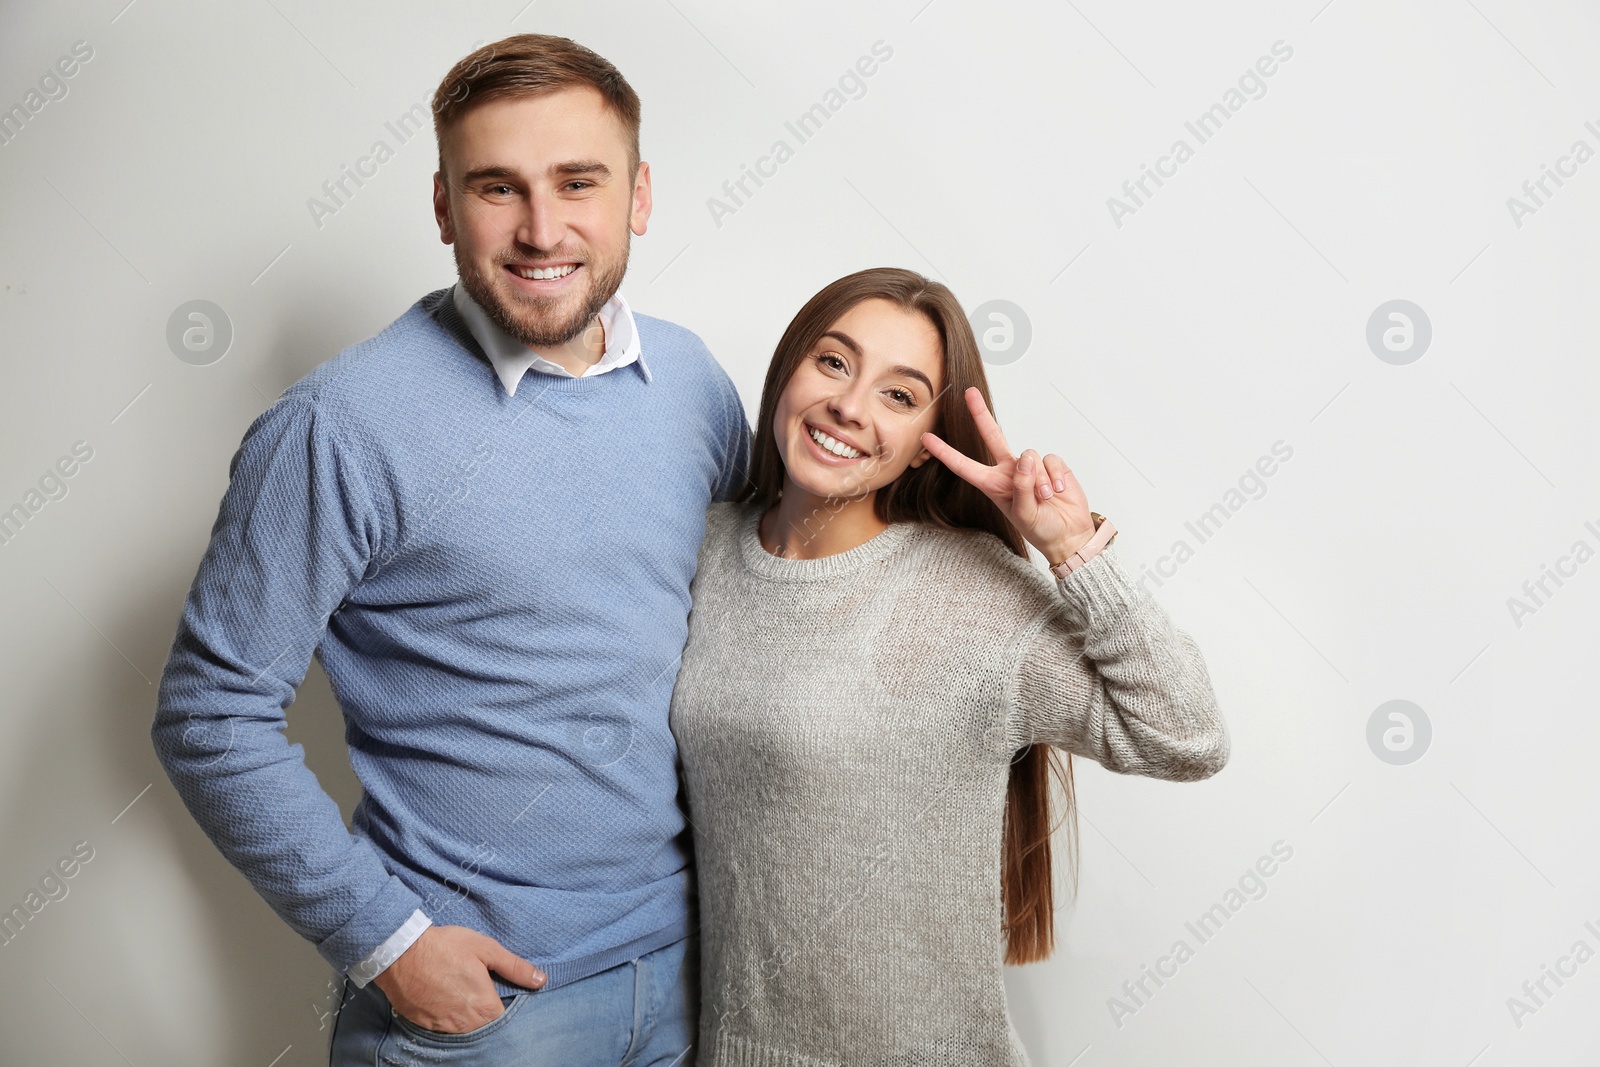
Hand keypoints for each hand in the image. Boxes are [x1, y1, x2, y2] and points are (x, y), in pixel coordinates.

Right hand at [372, 924, 545, 1033]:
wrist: (400, 951)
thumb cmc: (445, 946)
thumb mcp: (485, 949)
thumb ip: (514, 967)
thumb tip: (540, 980)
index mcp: (484, 1006)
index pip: (503, 1017)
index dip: (502, 1003)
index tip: (496, 990)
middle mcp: (465, 1022)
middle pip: (484, 1024)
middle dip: (484, 1009)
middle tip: (475, 987)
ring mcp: (442, 1026)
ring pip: (463, 1028)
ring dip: (465, 1014)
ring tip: (458, 990)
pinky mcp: (424, 1024)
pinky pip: (442, 1026)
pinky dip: (445, 1015)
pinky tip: (442, 996)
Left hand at [921, 387, 1096, 565]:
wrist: (1069, 534)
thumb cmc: (1041, 528)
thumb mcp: (1024, 514)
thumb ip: (1022, 488)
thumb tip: (1025, 460)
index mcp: (993, 485)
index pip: (964, 466)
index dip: (945, 452)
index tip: (927, 437)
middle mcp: (1009, 471)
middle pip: (992, 436)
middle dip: (980, 414)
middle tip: (969, 393)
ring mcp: (1030, 466)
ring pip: (1030, 456)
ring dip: (1039, 480)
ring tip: (1045, 498)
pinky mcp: (1051, 465)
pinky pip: (1050, 459)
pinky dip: (1055, 475)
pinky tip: (1058, 490)